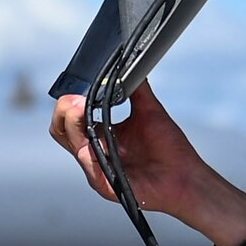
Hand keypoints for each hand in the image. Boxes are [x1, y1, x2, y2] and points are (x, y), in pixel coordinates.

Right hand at [49, 83, 245, 245]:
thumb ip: (137, 87)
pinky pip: (88, 164)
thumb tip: (132, 62)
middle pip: (60, 129)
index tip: (79, 87)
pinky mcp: (104, 184)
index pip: (70, 118)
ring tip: (81, 107)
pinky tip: (97, 136)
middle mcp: (94, 151)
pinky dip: (88, 148)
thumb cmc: (171, 151)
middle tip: (77, 99)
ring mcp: (97, 168)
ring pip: (69, 143)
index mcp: (101, 135)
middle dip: (64, 110)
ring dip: (72, 122)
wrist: (186, 178)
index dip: (69, 102)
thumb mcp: (150, 111)